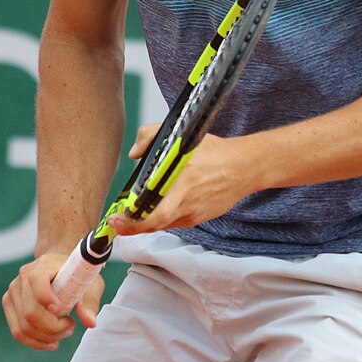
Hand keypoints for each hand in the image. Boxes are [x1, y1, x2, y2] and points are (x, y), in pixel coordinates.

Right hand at [2, 252, 103, 350]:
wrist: (59, 268)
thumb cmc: (75, 275)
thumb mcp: (89, 283)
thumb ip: (90, 301)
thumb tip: (90, 322)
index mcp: (43, 265)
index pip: (37, 282)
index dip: (46, 299)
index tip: (61, 311)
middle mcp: (23, 276)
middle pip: (31, 313)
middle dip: (53, 328)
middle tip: (70, 326)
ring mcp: (13, 291)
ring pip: (23, 327)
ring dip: (46, 337)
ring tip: (63, 332)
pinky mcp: (9, 304)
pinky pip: (18, 332)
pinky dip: (35, 341)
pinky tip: (51, 341)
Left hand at [108, 124, 254, 234]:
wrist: (245, 167)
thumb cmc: (216, 151)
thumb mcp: (183, 135)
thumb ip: (152, 135)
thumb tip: (134, 153)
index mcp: (181, 181)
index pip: (152, 213)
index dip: (132, 220)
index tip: (116, 217)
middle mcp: (186, 201)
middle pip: (154, 225)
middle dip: (132, 227)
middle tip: (118, 222)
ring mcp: (194, 212)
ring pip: (164, 223)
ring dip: (148, 220)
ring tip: (136, 211)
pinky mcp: (200, 217)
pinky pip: (176, 220)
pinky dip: (164, 215)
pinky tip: (161, 204)